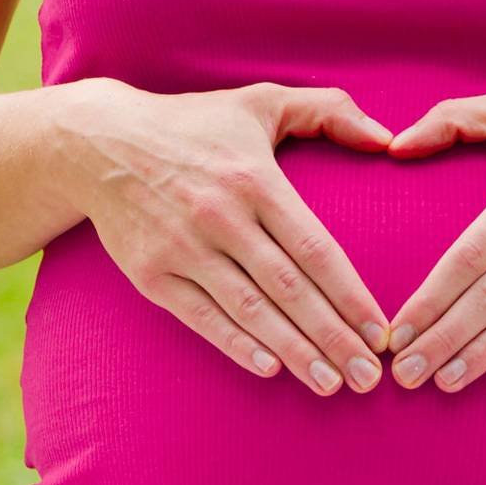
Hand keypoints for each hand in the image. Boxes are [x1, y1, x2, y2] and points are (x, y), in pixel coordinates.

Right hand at [51, 77, 393, 395]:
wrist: (97, 142)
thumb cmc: (194, 124)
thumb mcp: (262, 100)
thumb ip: (330, 110)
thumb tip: (388, 139)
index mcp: (255, 180)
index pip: (315, 248)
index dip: (351, 295)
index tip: (380, 332)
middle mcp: (221, 216)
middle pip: (289, 289)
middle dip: (333, 337)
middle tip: (369, 376)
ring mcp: (182, 248)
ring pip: (249, 310)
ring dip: (293, 352)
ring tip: (331, 384)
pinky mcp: (151, 273)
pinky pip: (200, 317)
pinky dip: (235, 345)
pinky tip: (269, 369)